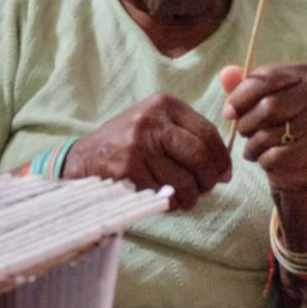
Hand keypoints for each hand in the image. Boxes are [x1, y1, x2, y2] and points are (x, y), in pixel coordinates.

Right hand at [64, 92, 232, 209]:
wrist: (83, 157)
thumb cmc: (126, 143)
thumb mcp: (154, 124)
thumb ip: (187, 136)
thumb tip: (223, 167)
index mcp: (163, 104)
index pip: (207, 132)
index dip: (221, 158)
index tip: (224, 173)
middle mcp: (151, 120)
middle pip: (199, 156)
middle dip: (208, 179)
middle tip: (205, 190)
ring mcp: (138, 145)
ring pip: (183, 180)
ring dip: (190, 197)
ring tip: (185, 199)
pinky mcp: (127, 168)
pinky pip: (163, 193)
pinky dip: (170, 203)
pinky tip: (166, 200)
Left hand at [220, 63, 306, 192]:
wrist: (302, 167)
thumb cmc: (277, 129)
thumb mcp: (257, 104)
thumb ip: (242, 88)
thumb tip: (226, 73)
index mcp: (306, 74)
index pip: (268, 77)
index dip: (241, 96)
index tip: (228, 112)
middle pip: (269, 106)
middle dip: (247, 123)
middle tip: (245, 133)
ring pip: (270, 134)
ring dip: (253, 146)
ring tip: (257, 148)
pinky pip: (276, 156)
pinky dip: (264, 161)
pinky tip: (269, 160)